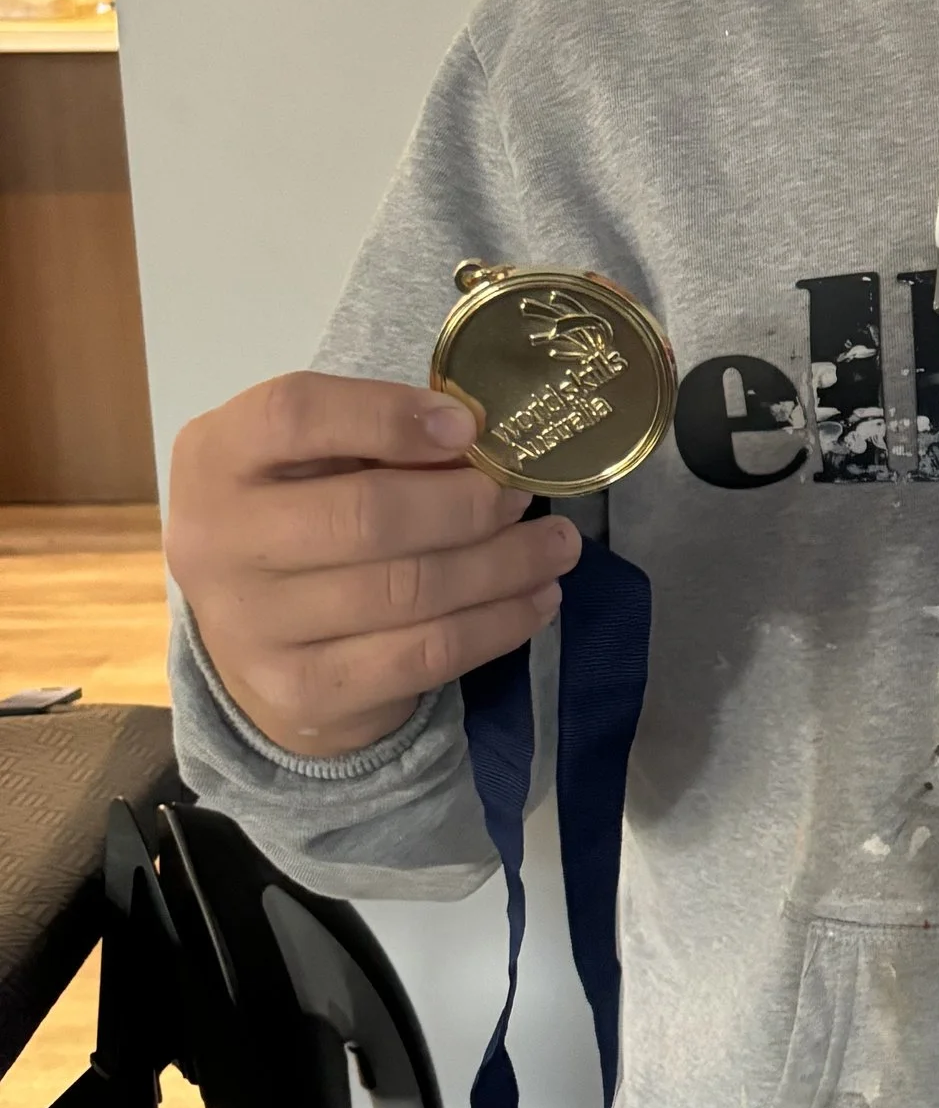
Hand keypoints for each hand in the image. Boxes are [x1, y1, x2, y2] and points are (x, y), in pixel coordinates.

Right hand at [166, 373, 579, 758]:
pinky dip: (497, 623)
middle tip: (522, 493)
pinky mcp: (304, 693)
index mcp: (216, 456)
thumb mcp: (310, 459)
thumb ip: (375, 439)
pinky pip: (424, 654)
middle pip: (365, 515)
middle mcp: (216, 541)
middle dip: (467, 503)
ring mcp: (253, 628)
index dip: (389, 414)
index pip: (294, 415)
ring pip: (408, 590)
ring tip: (555, 545)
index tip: (470, 427)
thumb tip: (482, 440)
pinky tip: (536, 600)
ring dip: (504, 564)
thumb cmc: (298, 517)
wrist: (253, 642)